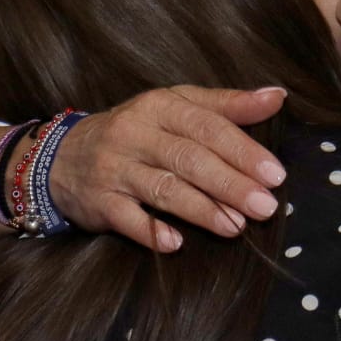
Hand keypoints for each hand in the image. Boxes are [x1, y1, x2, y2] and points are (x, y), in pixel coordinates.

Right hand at [48, 86, 288, 251]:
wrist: (63, 156)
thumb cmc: (138, 130)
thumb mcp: (176, 106)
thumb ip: (227, 105)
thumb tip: (277, 96)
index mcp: (161, 106)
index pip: (207, 127)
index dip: (243, 150)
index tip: (275, 174)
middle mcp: (136, 133)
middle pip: (189, 158)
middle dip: (230, 184)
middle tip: (266, 206)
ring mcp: (115, 168)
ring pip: (163, 188)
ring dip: (202, 210)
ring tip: (236, 227)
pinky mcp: (98, 201)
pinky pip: (126, 218)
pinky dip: (150, 231)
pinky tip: (175, 244)